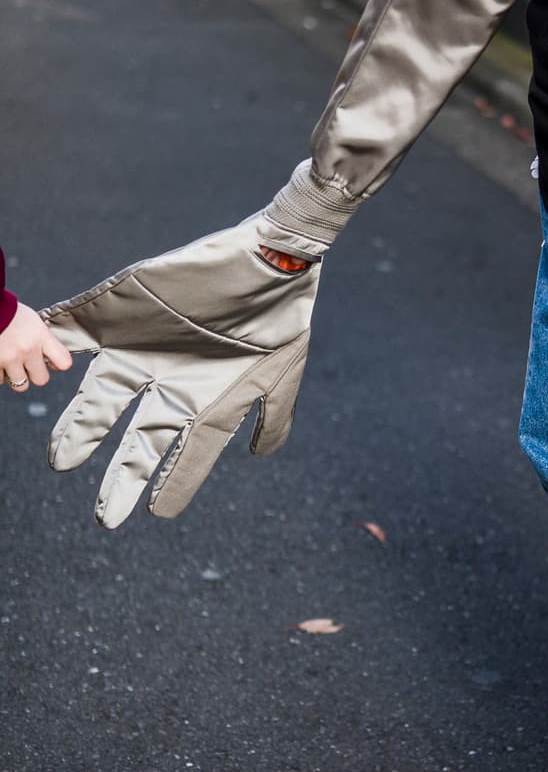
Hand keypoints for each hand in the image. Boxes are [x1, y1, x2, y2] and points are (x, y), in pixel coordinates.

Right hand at [1, 302, 71, 391]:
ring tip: (10, 362)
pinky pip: (0, 380)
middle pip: (41, 379)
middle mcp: (27, 349)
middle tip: (27, 365)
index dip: (59, 364)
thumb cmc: (6, 311)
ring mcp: (9, 359)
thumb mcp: (31, 320)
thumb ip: (41, 338)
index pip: (64, 361)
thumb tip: (49, 354)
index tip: (54, 363)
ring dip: (15, 376)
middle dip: (34, 374)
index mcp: (40, 336)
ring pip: (19, 384)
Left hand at [42, 217, 320, 527]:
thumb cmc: (278, 316)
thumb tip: (262, 454)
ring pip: (100, 397)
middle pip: (136, 438)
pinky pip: (77, 333)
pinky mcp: (118, 316)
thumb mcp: (281, 373)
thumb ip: (271, 417)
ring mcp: (139, 350)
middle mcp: (166, 382)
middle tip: (104, 514)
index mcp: (202, 402)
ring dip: (81, 426)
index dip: (169, 485)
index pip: (181, 455)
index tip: (155, 512)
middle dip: (120, 475)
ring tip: (63, 459)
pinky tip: (42, 359)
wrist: (267, 258)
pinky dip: (55, 343)